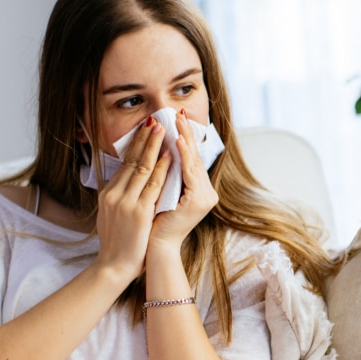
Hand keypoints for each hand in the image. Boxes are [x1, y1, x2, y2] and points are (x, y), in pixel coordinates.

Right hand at [94, 116, 170, 282]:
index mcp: (108, 194)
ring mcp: (126, 202)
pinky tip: (170, 156)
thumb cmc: (116, 243)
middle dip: (145, 138)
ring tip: (164, 129)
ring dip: (154, 146)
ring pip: (143, 167)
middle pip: (132, 159)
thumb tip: (128, 181)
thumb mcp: (111, 214)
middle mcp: (114, 194)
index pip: (124, 163)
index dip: (136, 145)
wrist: (113, 266)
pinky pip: (153, 184)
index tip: (145, 129)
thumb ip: (120, 196)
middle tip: (154, 120)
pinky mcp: (138, 211)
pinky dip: (163, 168)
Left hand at [148, 109, 218, 254]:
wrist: (154, 248)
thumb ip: (166, 175)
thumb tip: (160, 150)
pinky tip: (178, 141)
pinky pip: (190, 173)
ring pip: (193, 161)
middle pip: (195, 157)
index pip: (190, 160)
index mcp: (199, 191)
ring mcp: (205, 197)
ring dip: (185, 139)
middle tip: (178, 111)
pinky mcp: (198, 201)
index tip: (176, 119)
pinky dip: (184, 156)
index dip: (184, 138)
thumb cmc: (153, 223)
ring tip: (178, 120)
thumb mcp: (161, 193)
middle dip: (185, 133)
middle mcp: (207, 193)